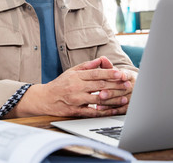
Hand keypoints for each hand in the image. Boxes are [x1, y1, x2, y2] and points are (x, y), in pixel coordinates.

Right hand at [6, 57, 131, 117]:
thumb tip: (100, 60)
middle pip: (100, 86)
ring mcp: (77, 100)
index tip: (120, 73)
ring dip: (113, 99)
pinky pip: (93, 112)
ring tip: (124, 98)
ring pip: (98, 99)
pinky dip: (104, 111)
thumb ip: (86, 66)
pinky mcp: (76, 111)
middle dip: (115, 85)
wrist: (45, 98)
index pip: (96, 74)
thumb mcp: (71, 71)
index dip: (109, 73)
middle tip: (127, 84)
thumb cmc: (60, 84)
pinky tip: (113, 110)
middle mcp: (77, 87)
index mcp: (76, 76)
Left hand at [94, 56, 136, 112]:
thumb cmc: (118, 78)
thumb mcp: (114, 71)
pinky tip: (102, 110)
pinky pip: (121, 109)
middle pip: (122, 90)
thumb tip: (102, 59)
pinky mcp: (129, 106)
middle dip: (111, 92)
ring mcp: (131, 97)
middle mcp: (132, 86)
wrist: (130, 86)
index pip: (127, 75)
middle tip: (101, 94)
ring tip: (99, 104)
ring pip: (121, 100)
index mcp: (129, 76)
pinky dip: (111, 110)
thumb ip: (107, 66)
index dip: (123, 76)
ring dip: (110, 102)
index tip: (120, 76)